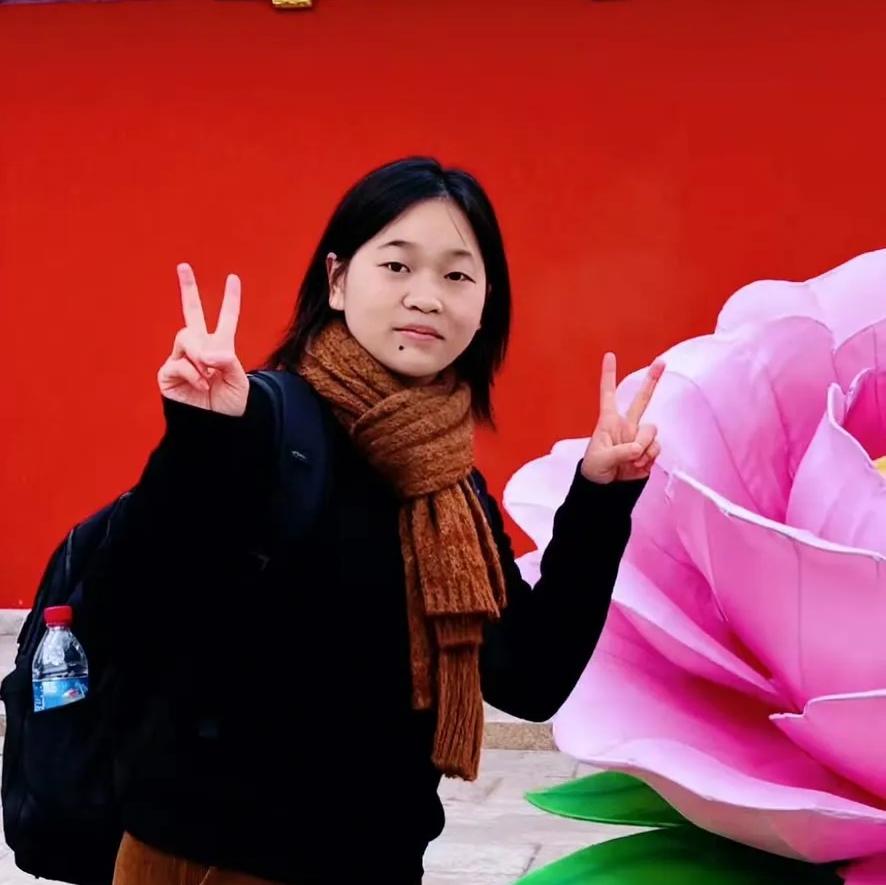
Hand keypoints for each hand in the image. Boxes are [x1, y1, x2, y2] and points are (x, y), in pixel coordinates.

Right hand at [157, 263, 248, 415]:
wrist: (216, 427)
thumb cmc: (230, 406)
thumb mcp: (238, 381)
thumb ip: (227, 361)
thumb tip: (206, 351)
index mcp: (221, 348)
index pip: (226, 320)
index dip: (231, 300)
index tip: (233, 279)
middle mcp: (200, 349)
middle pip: (191, 313)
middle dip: (188, 288)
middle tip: (183, 266)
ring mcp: (182, 359)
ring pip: (187, 337)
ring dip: (200, 355)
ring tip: (208, 375)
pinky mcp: (168, 372)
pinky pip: (179, 362)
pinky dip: (193, 374)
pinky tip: (201, 386)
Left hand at [581, 352, 663, 483]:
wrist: (606, 491)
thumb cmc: (595, 470)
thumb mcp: (601, 459)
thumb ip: (621, 451)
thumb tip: (639, 448)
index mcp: (608, 422)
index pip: (608, 394)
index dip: (608, 375)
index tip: (609, 355)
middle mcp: (626, 426)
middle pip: (642, 399)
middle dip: (653, 380)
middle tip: (662, 361)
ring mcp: (638, 438)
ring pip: (652, 431)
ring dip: (644, 446)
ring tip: (630, 461)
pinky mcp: (648, 451)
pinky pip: (656, 449)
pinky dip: (648, 458)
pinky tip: (637, 466)